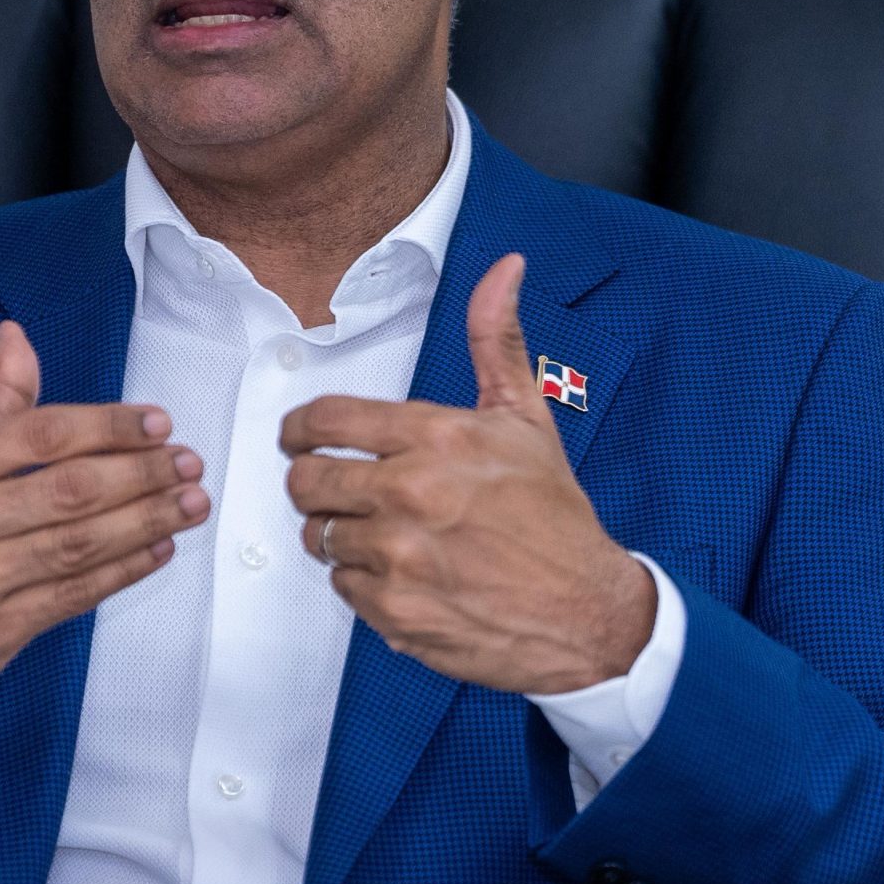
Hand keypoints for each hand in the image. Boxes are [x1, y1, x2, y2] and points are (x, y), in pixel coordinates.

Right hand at [0, 320, 209, 718]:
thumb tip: (18, 338)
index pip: (38, 434)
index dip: (107, 426)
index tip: (156, 422)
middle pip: (69, 489)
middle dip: (141, 472)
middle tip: (188, 462)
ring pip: (79, 543)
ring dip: (146, 520)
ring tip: (190, 502)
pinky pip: (72, 596)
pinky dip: (122, 572)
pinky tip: (157, 550)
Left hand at [280, 254, 652, 694]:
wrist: (586, 612)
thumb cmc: (554, 517)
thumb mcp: (527, 418)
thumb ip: (496, 341)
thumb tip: (504, 270)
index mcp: (437, 438)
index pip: (325, 420)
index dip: (299, 428)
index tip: (298, 437)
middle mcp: (411, 494)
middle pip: (305, 481)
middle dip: (312, 481)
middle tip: (335, 487)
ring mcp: (398, 558)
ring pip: (318, 535)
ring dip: (340, 533)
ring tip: (381, 532)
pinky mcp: (394, 612)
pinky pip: (342, 586)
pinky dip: (362, 581)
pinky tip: (403, 573)